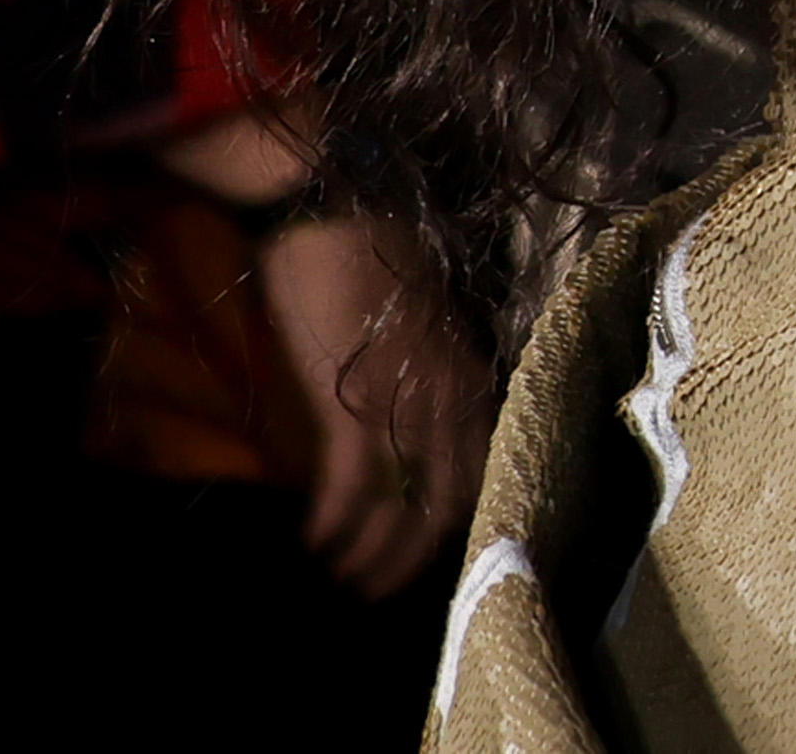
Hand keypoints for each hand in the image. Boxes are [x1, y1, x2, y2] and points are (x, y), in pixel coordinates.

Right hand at [256, 212, 495, 598]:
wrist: (336, 206)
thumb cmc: (373, 252)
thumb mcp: (423, 317)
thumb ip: (431, 366)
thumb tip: (417, 410)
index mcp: (471, 373)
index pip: (481, 465)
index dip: (455, 519)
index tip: (426, 551)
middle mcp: (451, 395)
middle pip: (449, 500)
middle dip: (415, 555)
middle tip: (378, 589)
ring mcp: (406, 400)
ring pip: (404, 503)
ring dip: (372, 552)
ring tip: (343, 578)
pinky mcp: (353, 400)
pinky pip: (354, 483)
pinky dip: (336, 521)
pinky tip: (315, 541)